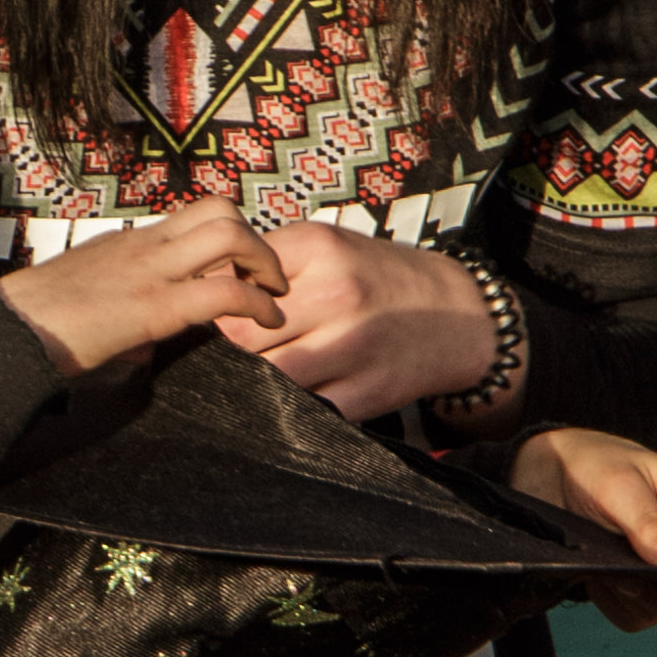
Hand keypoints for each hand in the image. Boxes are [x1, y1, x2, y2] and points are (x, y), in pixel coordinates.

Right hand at [0, 197, 285, 375]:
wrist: (6, 333)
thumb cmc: (35, 326)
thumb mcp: (85, 299)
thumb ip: (122, 305)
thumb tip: (146, 339)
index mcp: (126, 243)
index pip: (190, 219)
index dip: (227, 239)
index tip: (242, 269)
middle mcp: (142, 245)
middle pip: (218, 209)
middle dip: (256, 240)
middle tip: (268, 276)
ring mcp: (148, 270)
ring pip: (227, 234)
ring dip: (264, 260)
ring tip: (274, 294)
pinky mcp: (153, 306)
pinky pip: (223, 290)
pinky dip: (258, 303)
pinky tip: (268, 319)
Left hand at [210, 219, 500, 423]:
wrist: (455, 314)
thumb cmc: (373, 277)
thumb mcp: (325, 246)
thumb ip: (267, 262)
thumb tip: (201, 292)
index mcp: (317, 249)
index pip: (232, 285)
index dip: (213, 307)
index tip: (210, 317)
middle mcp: (336, 294)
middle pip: (242, 339)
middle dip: (227, 351)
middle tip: (226, 354)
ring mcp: (353, 347)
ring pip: (268, 378)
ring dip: (252, 382)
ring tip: (253, 375)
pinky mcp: (366, 393)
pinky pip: (303, 410)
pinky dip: (288, 407)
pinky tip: (289, 395)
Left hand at [507, 427, 656, 630]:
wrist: (550, 483)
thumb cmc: (596, 466)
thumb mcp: (616, 482)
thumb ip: (645, 520)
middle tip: (639, 571)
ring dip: (640, 595)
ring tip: (609, 558)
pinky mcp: (649, 597)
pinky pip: (642, 620)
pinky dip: (616, 603)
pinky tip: (600, 575)